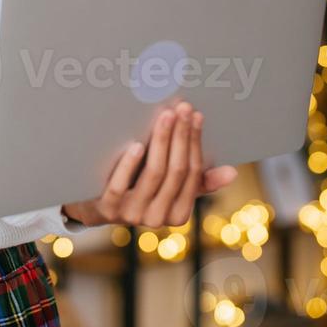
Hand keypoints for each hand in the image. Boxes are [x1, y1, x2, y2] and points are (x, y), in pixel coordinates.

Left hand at [61, 101, 237, 228]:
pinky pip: (121, 186)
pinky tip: (136, 144)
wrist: (94, 204)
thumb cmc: (138, 187)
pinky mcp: (108, 208)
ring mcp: (132, 214)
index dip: (196, 143)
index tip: (196, 115)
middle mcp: (158, 218)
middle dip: (182, 136)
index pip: (193, 174)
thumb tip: (232, 173)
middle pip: (176, 171)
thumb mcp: (169, 187)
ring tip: (165, 115)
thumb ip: (199, 181)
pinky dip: (130, 164)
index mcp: (178, 214)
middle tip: (182, 108)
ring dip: (161, 141)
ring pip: (154, 174)